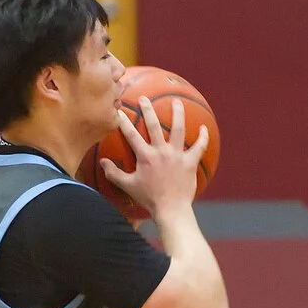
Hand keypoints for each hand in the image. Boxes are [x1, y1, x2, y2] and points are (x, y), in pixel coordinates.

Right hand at [102, 96, 206, 217]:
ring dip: (178, 113)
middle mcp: (161, 152)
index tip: (119, 110)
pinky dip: (203, 137)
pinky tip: (204, 128)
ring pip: (179, 129)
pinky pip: (199, 147)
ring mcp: (177, 156)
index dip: (123, 121)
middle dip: (147, 109)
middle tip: (144, 98)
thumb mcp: (128, 186)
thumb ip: (114, 173)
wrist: (171, 209)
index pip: (131, 134)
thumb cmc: (149, 198)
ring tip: (177, 101)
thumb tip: (103, 162)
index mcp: (145, 156)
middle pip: (154, 125)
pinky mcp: (190, 162)